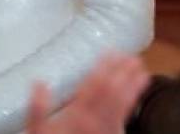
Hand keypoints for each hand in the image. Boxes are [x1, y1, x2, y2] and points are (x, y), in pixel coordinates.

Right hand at [26, 53, 148, 133]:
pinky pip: (127, 115)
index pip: (95, 86)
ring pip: (125, 103)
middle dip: (123, 73)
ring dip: (133, 86)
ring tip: (142, 71)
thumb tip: (39, 84)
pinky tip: (136, 94)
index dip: (105, 68)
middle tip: (132, 57)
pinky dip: (133, 101)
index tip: (111, 52)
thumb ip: (37, 109)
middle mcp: (96, 121)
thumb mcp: (37, 132)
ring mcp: (108, 130)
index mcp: (78, 115)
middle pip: (114, 92)